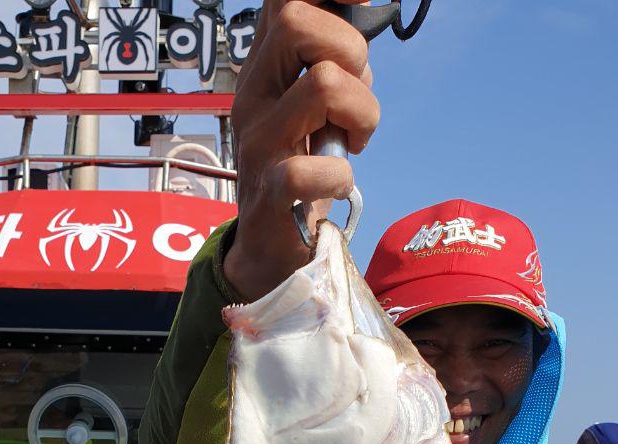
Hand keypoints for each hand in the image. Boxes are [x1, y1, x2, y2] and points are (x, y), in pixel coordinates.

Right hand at [223, 0, 378, 300]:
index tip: (361, 1)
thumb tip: (365, 7)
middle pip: (293, 19)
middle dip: (348, 49)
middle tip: (354, 93)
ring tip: (353, 140)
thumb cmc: (302, 165)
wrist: (271, 245)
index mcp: (263, 68)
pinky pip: (312, 169)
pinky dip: (341, 178)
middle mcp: (253, 96)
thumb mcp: (315, 102)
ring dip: (362, 112)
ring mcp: (258, 143)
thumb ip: (333, 59)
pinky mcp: (271, 192)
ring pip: (322, 83)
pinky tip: (339, 186)